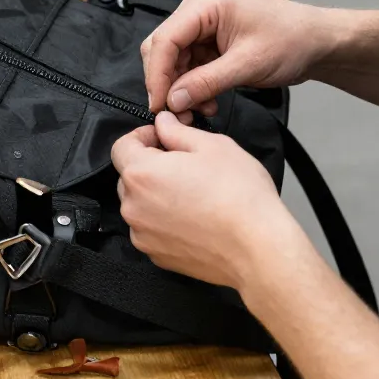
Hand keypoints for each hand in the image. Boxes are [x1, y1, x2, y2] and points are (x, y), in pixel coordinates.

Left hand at [111, 112, 307, 290]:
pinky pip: (151, 229)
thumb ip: (178, 131)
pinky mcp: (155, 255)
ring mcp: (142, 234)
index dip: (142, 137)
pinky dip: (164, 221)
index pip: (121, 147)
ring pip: (140, 205)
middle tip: (184, 166)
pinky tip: (193, 217)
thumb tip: (163, 123)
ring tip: (193, 194)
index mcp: (142, 174)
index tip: (163, 138)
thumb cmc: (239, 196)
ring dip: (156, 195)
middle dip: (150, 166)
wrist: (257, 248)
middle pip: (129, 177)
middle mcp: (134, 206)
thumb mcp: (213, 146)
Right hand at [141, 0, 340, 118]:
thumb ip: (205, 83)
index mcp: (206, 2)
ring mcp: (201, 21)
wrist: (317, 41)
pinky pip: (187, 63)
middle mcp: (197, 6)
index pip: (165, 39)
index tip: (159, 106)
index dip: (157, 75)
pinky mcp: (207, 37)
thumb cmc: (291, 42)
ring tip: (199, 109)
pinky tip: (206, 100)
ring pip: (172, 59)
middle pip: (162, 48)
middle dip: (168, 83)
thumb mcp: (247, 65)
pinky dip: (192, 85)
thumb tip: (172, 101)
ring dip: (181, 88)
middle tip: (177, 113)